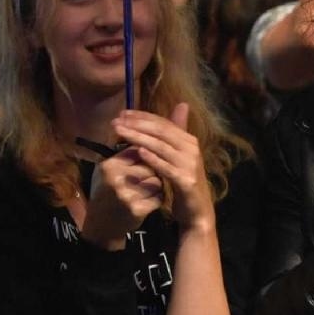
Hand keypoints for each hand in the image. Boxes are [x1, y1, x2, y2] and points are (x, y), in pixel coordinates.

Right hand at [78, 139, 164, 249]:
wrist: (101, 226)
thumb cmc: (105, 194)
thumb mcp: (106, 172)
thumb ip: (123, 156)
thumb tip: (144, 137)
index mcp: (108, 166)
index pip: (137, 150)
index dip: (145, 155)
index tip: (144, 162)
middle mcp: (116, 179)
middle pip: (150, 165)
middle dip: (152, 171)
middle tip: (144, 180)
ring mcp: (127, 195)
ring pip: (157, 181)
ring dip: (156, 185)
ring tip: (144, 192)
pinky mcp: (138, 209)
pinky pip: (159, 197)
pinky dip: (157, 199)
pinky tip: (147, 202)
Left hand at [112, 102, 213, 231]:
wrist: (197, 211)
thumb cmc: (183, 182)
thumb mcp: (179, 156)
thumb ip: (175, 133)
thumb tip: (182, 104)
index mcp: (189, 141)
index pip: (164, 122)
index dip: (143, 116)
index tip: (122, 114)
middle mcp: (191, 149)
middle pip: (161, 131)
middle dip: (137, 124)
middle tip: (116, 122)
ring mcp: (190, 165)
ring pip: (161, 147)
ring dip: (139, 137)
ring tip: (120, 133)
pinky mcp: (186, 181)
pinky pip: (166, 167)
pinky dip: (153, 159)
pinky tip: (138, 152)